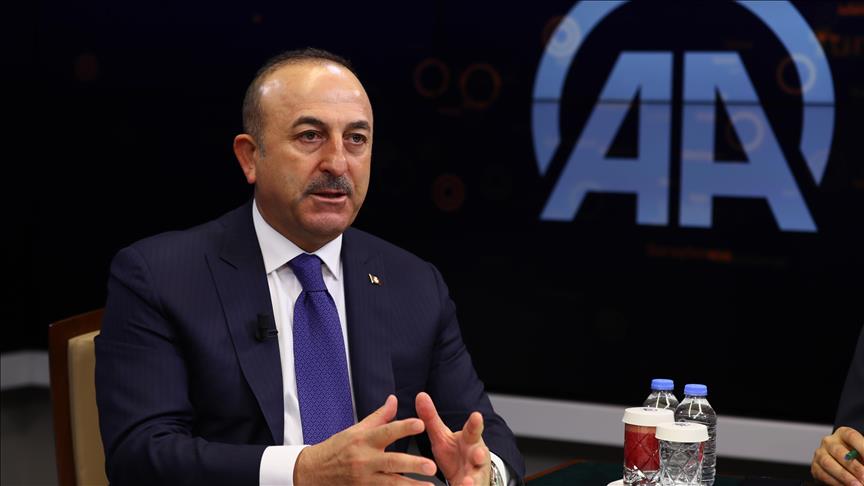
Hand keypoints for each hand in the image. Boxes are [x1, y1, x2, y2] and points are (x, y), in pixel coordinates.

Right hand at [294, 395, 437, 484]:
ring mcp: (363, 479)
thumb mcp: (356, 430)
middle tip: (432, 466)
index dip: (404, 427)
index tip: (421, 424)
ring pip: (390, 484)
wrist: (313, 472)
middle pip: (391, 462)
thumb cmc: (337, 448)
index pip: (386, 431)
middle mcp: (364, 460)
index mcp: (363, 440)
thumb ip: (379, 417)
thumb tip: (394, 400)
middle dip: (412, 464)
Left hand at [415, 392, 490, 485]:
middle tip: (478, 454)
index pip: (473, 430)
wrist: (465, 478)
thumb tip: (420, 395)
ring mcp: (476, 475)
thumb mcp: (441, 436)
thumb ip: (431, 418)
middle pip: (480, 455)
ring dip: (472, 481)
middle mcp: (476, 457)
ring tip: (466, 482)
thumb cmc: (454, 454)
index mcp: (469, 440)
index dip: (475, 424)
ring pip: (476, 478)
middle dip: (480, 455)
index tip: (476, 416)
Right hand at [811, 426, 863, 485]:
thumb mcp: (862, 454)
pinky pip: (823, 474)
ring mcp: (820, 454)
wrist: (844, 465)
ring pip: (828, 463)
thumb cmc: (856, 457)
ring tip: (857, 485)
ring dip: (844, 476)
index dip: (862, 448)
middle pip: (839, 452)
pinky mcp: (815, 466)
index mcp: (843, 434)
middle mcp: (829, 442)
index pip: (852, 436)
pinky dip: (836, 482)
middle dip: (854, 467)